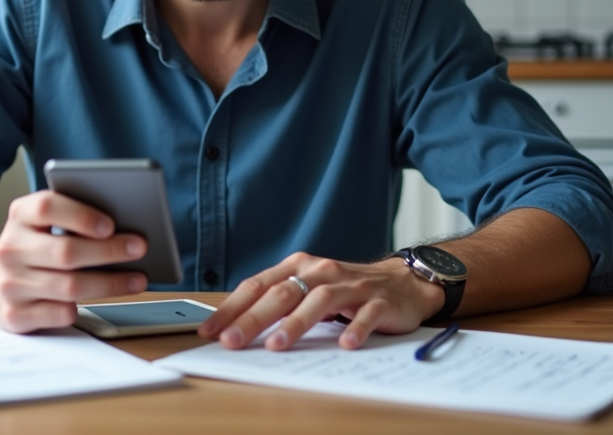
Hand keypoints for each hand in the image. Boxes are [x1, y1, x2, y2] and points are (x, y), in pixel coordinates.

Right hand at [0, 190, 148, 332]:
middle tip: (140, 248)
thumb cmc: (33, 247)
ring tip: (137, 279)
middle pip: (65, 251)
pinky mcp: (15, 315)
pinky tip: (100, 301)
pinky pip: (59, 313)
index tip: (110, 224)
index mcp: (19, 216)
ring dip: (110, 284)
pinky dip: (82, 307)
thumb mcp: (42, 224)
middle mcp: (10, 249)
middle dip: (109, 251)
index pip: (46, 207)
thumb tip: (125, 227)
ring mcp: (10, 284)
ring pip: (69, 286)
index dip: (81, 215)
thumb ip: (73, 218)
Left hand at [198, 252, 443, 350]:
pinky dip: (355, 327)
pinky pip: (366, 314)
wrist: (402, 282)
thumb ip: (279, 303)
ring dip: (296, 323)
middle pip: (283, 293)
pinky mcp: (380, 301)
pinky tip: (344, 344)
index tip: (210, 331)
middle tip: (232, 341)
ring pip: (320, 300)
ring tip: (277, 345)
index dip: (232, 308)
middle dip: (254, 318)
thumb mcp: (308, 289)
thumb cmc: (346, 290)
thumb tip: (236, 328)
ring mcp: (352, 285)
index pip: (258, 285)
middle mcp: (322, 271)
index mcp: (299, 267)